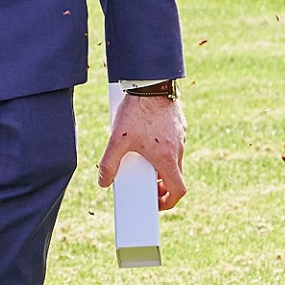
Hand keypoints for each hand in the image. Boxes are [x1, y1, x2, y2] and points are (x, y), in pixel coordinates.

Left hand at [98, 92, 187, 210]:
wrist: (152, 82)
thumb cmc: (137, 110)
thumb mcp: (117, 139)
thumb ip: (109, 163)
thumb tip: (103, 181)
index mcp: (167, 158)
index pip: (178, 190)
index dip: (169, 201)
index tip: (157, 202)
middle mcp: (178, 149)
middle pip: (175, 175)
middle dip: (161, 184)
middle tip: (145, 182)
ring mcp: (180, 136)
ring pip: (174, 158)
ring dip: (161, 164)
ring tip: (141, 157)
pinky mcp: (178, 124)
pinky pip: (173, 142)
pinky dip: (162, 147)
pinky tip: (146, 137)